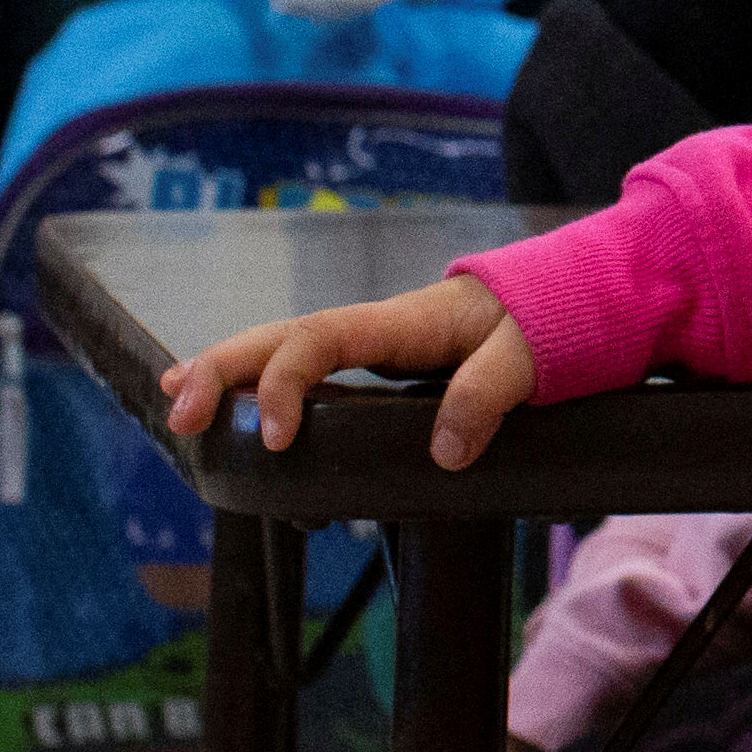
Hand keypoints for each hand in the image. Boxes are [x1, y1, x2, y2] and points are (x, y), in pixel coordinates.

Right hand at [159, 276, 535, 469]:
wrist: (573, 298)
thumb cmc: (554, 320)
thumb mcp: (533, 354)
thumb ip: (490, 393)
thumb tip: (443, 453)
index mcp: (404, 320)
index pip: (321, 338)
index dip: (286, 382)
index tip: (277, 438)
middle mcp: (377, 329)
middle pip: (280, 337)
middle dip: (223, 370)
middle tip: (181, 416)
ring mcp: (375, 346)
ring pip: (285, 349)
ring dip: (229, 374)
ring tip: (178, 409)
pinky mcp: (383, 367)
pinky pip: (312, 370)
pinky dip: (266, 386)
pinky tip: (236, 412)